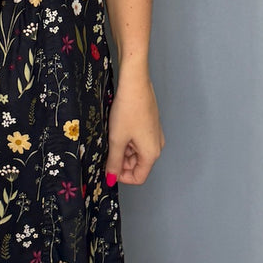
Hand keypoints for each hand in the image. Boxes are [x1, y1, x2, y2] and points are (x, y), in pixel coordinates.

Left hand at [104, 63, 164, 185]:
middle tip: (106, 150)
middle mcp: (156, 146)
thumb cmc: (128, 110)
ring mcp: (154, 135)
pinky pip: (138, 140)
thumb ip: (114, 162)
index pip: (138, 177)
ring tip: (111, 136)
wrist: (135, 84)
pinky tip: (116, 128)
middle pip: (138, 165)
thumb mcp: (117, 140)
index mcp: (151, 153)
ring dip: (122, 149)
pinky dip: (126, 139)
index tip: (108, 168)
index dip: (122, 177)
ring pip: (136, 152)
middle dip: (121, 162)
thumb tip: (111, 179)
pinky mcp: (150, 124)